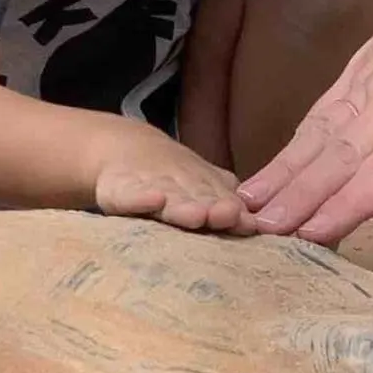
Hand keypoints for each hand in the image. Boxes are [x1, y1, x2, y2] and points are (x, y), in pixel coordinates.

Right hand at [93, 132, 251, 233]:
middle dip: (213, 208)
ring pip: (168, 199)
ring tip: (197, 215)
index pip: (221, 201)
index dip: (233, 210)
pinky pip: (129, 197)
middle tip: (228, 215)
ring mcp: (147, 188)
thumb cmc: (172, 180)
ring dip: (183, 207)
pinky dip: (140, 198)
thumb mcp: (199, 187)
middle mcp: (178, 188)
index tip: (246, 221)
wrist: (123, 150)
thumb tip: (254, 221)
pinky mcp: (119, 192)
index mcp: (202, 190)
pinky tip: (153, 199)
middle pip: (198, 199)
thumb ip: (224, 201)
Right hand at [239, 0, 372, 246]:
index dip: (345, 206)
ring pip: (320, 130)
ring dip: (284, 170)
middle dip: (296, 197)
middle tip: (252, 233)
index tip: (308, 236)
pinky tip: (275, 165)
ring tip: (245, 204)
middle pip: (339, 154)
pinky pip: (324, 107)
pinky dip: (296, 139)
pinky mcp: (364, 61)